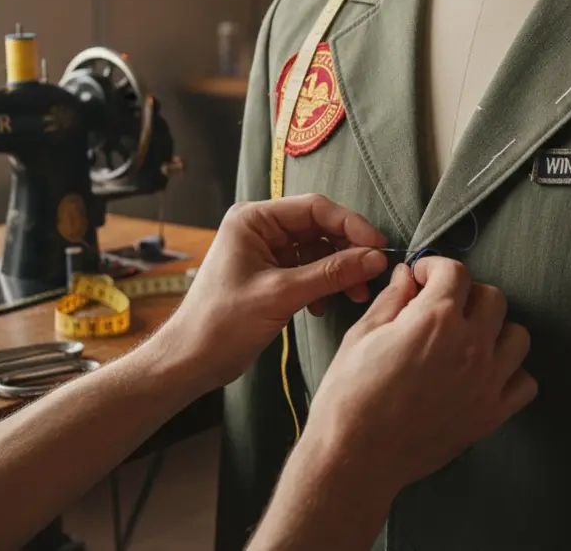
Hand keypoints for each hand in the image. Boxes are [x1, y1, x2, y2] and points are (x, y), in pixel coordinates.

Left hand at [159, 194, 388, 389]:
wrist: (191, 360)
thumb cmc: (223, 323)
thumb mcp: (282, 295)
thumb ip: (331, 274)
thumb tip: (376, 258)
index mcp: (254, 219)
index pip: (315, 208)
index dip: (351, 225)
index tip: (379, 246)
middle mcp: (260, 228)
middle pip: (319, 228)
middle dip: (348, 252)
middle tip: (373, 275)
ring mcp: (266, 251)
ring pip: (318, 250)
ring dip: (339, 272)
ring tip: (356, 295)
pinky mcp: (271, 274)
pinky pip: (309, 269)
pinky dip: (323, 285)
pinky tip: (324, 307)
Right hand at [300, 257, 536, 497]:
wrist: (356, 457)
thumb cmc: (350, 397)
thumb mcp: (362, 336)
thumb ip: (392, 300)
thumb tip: (406, 277)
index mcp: (435, 319)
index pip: (456, 272)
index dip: (436, 269)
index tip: (425, 277)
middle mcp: (469, 345)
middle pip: (492, 297)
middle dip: (466, 295)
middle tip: (444, 307)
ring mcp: (486, 381)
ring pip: (517, 335)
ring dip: (495, 330)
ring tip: (469, 339)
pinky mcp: (491, 413)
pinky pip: (525, 382)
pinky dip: (511, 374)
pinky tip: (484, 374)